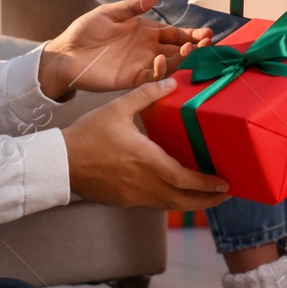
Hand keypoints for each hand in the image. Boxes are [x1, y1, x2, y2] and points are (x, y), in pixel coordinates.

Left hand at [39, 0, 211, 98]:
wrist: (66, 54)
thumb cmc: (86, 30)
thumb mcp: (110, 13)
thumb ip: (134, 6)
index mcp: (146, 31)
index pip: (175, 32)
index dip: (192, 34)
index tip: (206, 34)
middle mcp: (148, 48)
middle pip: (178, 49)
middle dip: (194, 47)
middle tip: (206, 44)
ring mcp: (142, 64)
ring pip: (170, 64)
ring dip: (182, 59)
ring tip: (188, 50)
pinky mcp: (132, 79)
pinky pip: (152, 77)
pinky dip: (161, 72)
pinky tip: (162, 61)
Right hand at [60, 79, 230, 209]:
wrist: (60, 162)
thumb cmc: (88, 135)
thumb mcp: (117, 108)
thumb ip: (146, 94)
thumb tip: (171, 82)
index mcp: (145, 161)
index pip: (184, 179)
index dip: (207, 184)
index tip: (225, 182)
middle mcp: (143, 183)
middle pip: (182, 200)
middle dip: (207, 199)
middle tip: (227, 193)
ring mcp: (133, 195)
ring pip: (169, 205)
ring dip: (191, 202)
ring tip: (209, 196)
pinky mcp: (124, 200)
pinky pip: (154, 203)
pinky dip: (170, 200)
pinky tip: (177, 192)